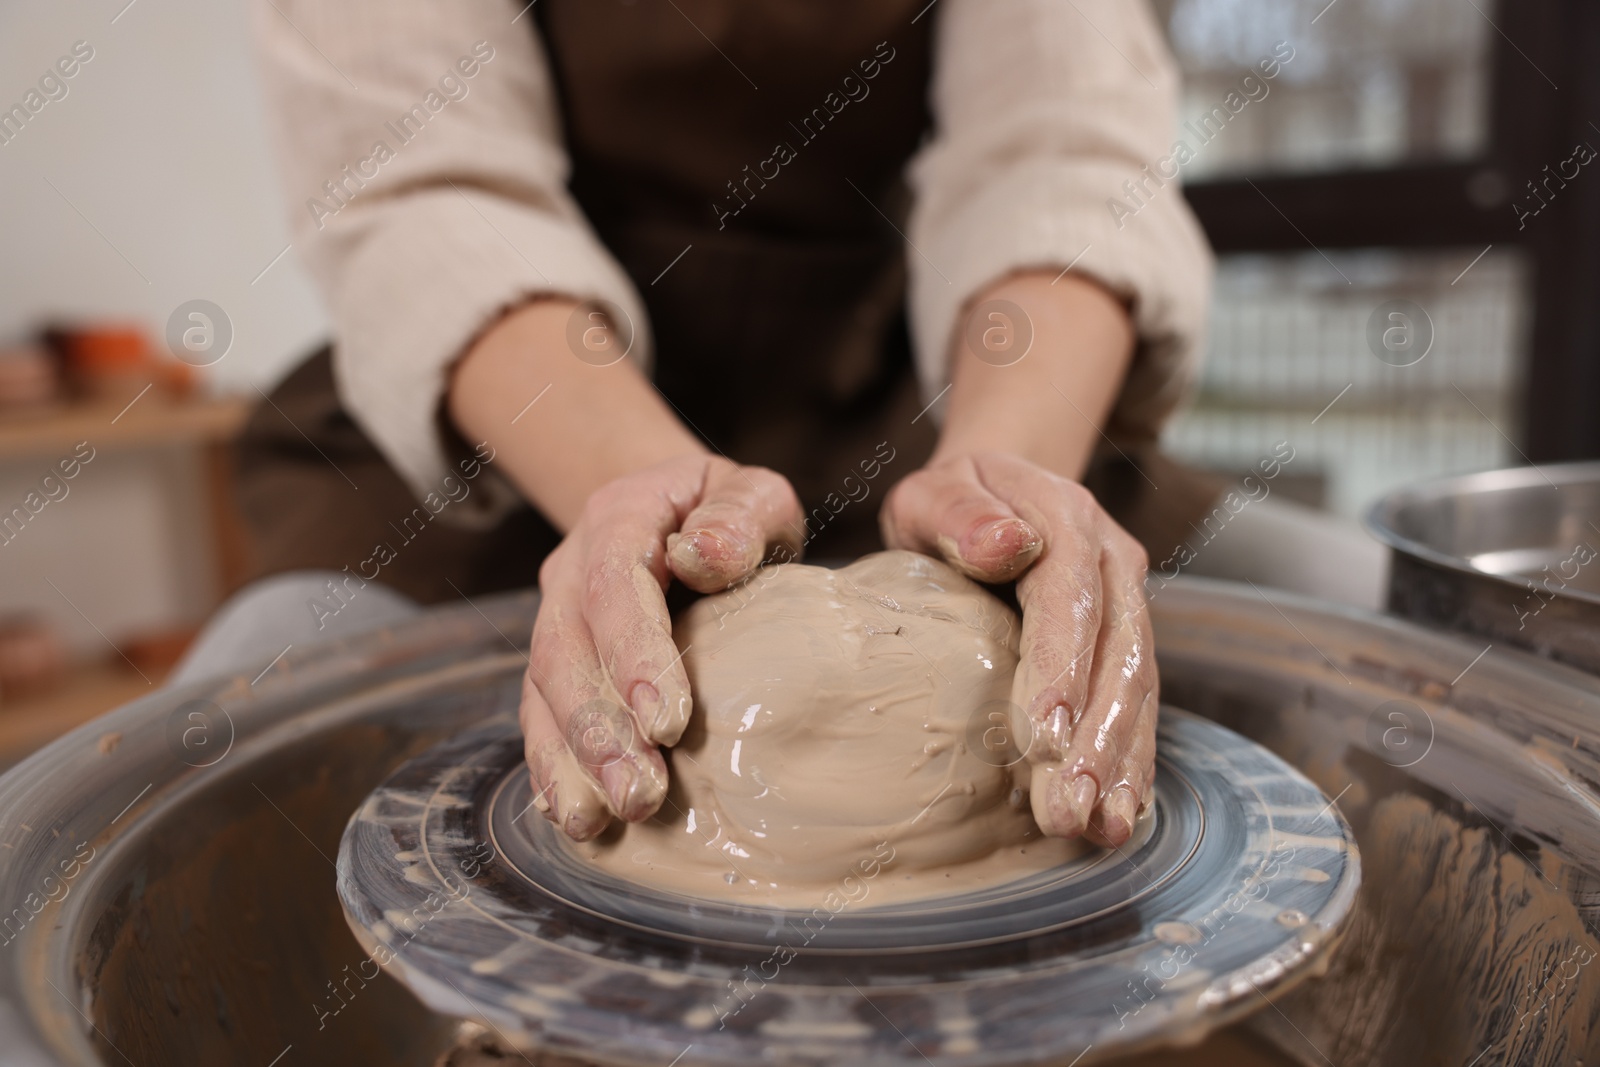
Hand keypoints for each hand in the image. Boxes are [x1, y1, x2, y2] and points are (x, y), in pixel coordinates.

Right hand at [521, 454, 802, 839]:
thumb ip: (737, 518)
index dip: (635, 654)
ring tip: (600, 820)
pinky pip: (540, 718)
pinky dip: (553, 769)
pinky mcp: (558, 668)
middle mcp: (570, 571)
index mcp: (618, 518)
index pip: (614, 584)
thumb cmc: (730, 513)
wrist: (680, 513)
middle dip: (597, 729)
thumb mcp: (751, 493)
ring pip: (543, 693)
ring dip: (571, 760)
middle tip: (640, 794)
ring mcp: (556, 620)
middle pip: (565, 650)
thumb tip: (704, 555)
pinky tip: (575, 816)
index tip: (669, 723)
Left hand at [881, 451, 1156, 847]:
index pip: (1069, 596)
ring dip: (1121, 761)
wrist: (992, 491)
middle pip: (1117, 651)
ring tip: (1101, 828)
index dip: (1062, 665)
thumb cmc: (950, 503)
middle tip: (1070, 809)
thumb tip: (1006, 543)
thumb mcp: (933, 494)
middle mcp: (1110, 560)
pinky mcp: (1125, 639)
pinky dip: (1130, 761)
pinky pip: (1137, 703)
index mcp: (1064, 518)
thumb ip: (961, 514)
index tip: (1045, 735)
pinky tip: (1119, 815)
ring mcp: (1126, 601)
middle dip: (1097, 738)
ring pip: (1137, 685)